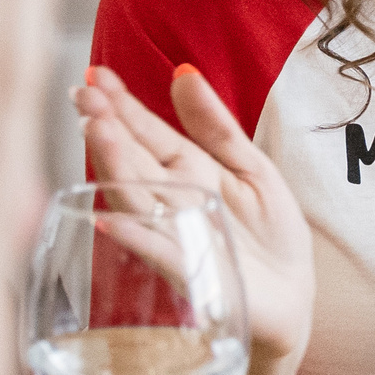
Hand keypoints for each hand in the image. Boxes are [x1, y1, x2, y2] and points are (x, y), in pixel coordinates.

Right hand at [76, 62, 314, 374]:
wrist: (292, 300)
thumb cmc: (269, 236)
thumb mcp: (252, 168)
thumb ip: (217, 126)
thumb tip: (184, 73)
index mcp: (188, 173)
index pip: (148, 132)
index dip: (123, 105)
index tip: (94, 75)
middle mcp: (171, 203)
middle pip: (134, 160)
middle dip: (108, 127)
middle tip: (82, 96)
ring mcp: (174, 237)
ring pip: (137, 198)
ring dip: (115, 167)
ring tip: (96, 132)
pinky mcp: (189, 273)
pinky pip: (157, 252)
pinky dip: (134, 235)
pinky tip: (108, 218)